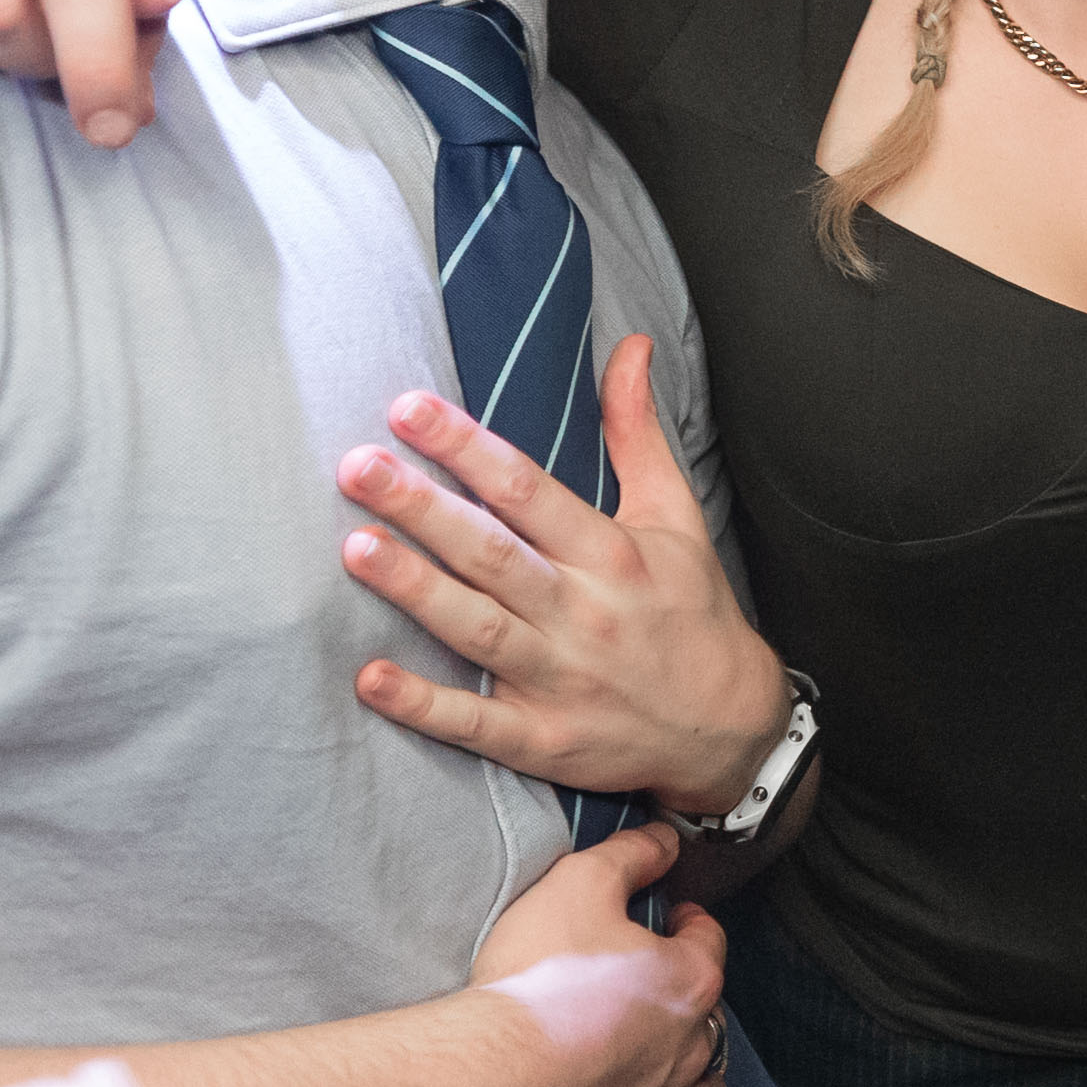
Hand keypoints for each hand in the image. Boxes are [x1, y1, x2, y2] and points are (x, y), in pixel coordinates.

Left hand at [340, 340, 784, 815]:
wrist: (730, 730)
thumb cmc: (691, 611)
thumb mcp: (675, 516)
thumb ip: (638, 430)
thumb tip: (629, 346)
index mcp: (611, 554)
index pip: (529, 490)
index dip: (468, 447)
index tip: (409, 409)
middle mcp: (584, 614)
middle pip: (494, 553)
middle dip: (423, 509)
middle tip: (359, 466)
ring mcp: (561, 681)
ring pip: (478, 628)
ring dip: (416, 589)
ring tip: (356, 549)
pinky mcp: (543, 740)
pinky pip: (474, 724)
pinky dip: (423, 705)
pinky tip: (370, 678)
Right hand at [454, 822, 730, 1086]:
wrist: (491, 1082)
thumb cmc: (537, 983)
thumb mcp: (578, 884)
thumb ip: (627, 855)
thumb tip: (664, 840)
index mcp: (687, 984)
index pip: (707, 942)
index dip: (692, 922)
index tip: (677, 915)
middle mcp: (688, 1053)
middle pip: (708, 1018)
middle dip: (692, 997)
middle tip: (664, 984)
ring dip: (701, 1073)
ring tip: (688, 1060)